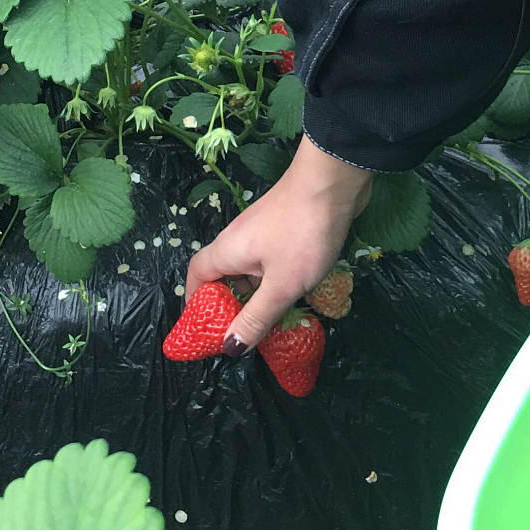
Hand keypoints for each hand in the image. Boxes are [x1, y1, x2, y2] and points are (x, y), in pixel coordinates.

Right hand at [187, 134, 373, 353]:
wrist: (334, 182)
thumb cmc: (302, 234)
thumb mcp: (280, 285)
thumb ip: (256, 317)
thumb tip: (229, 347)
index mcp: (227, 251)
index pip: (197, 275)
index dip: (195, 301)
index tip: (205, 327)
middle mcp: (239, 240)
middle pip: (224, 275)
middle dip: (231, 305)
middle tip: (243, 335)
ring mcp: (263, 232)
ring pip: (252, 269)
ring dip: (258, 294)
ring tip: (271, 323)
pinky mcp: (285, 228)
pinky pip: (272, 261)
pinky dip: (276, 280)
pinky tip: (295, 295)